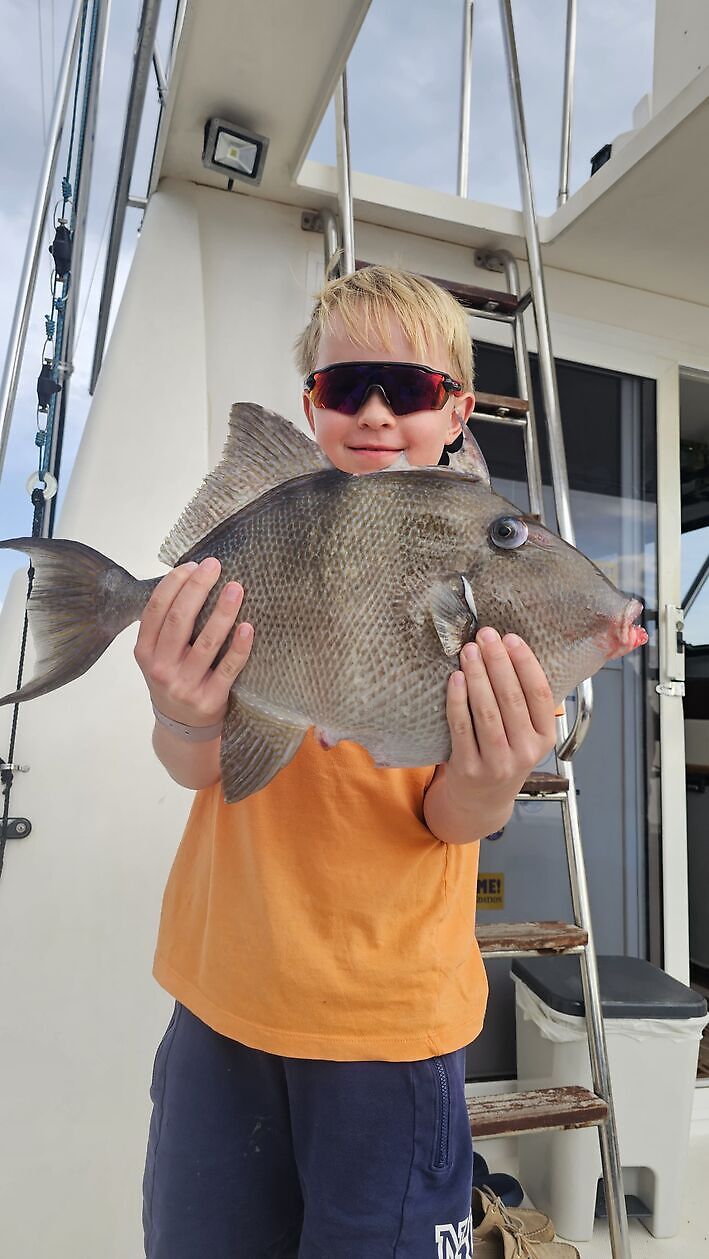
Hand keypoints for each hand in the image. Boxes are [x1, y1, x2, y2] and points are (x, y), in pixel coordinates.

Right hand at [134, 557, 252, 727]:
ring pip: (206, 642)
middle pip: (179, 620)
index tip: (193, 565)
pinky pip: (228, 669)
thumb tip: (190, 579)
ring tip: (235, 588)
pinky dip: (238, 647)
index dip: (174, 584)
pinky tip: (248, 627)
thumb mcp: (156, 656)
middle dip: (197, 588)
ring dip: (222, 612)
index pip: (156, 610)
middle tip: (215, 566)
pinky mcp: (210, 699)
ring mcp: (185, 685)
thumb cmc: (173, 679)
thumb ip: (165, 626)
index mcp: (144, 652)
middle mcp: (161, 668)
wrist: (181, 728)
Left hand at [444, 627, 555, 817]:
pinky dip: (458, 700)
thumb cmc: (503, 757)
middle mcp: (524, 752)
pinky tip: (455, 678)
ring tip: (468, 650)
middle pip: (512, 698)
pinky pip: (462, 727)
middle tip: (485, 635)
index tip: (511, 638)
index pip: (539, 694)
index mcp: (544, 738)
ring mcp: (496, 762)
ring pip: (487, 711)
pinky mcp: (469, 768)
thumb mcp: (526, 737)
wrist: (481, 802)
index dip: (525, 663)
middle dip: (498, 662)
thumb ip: (525, 704)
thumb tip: (510, 652)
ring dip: (477, 676)